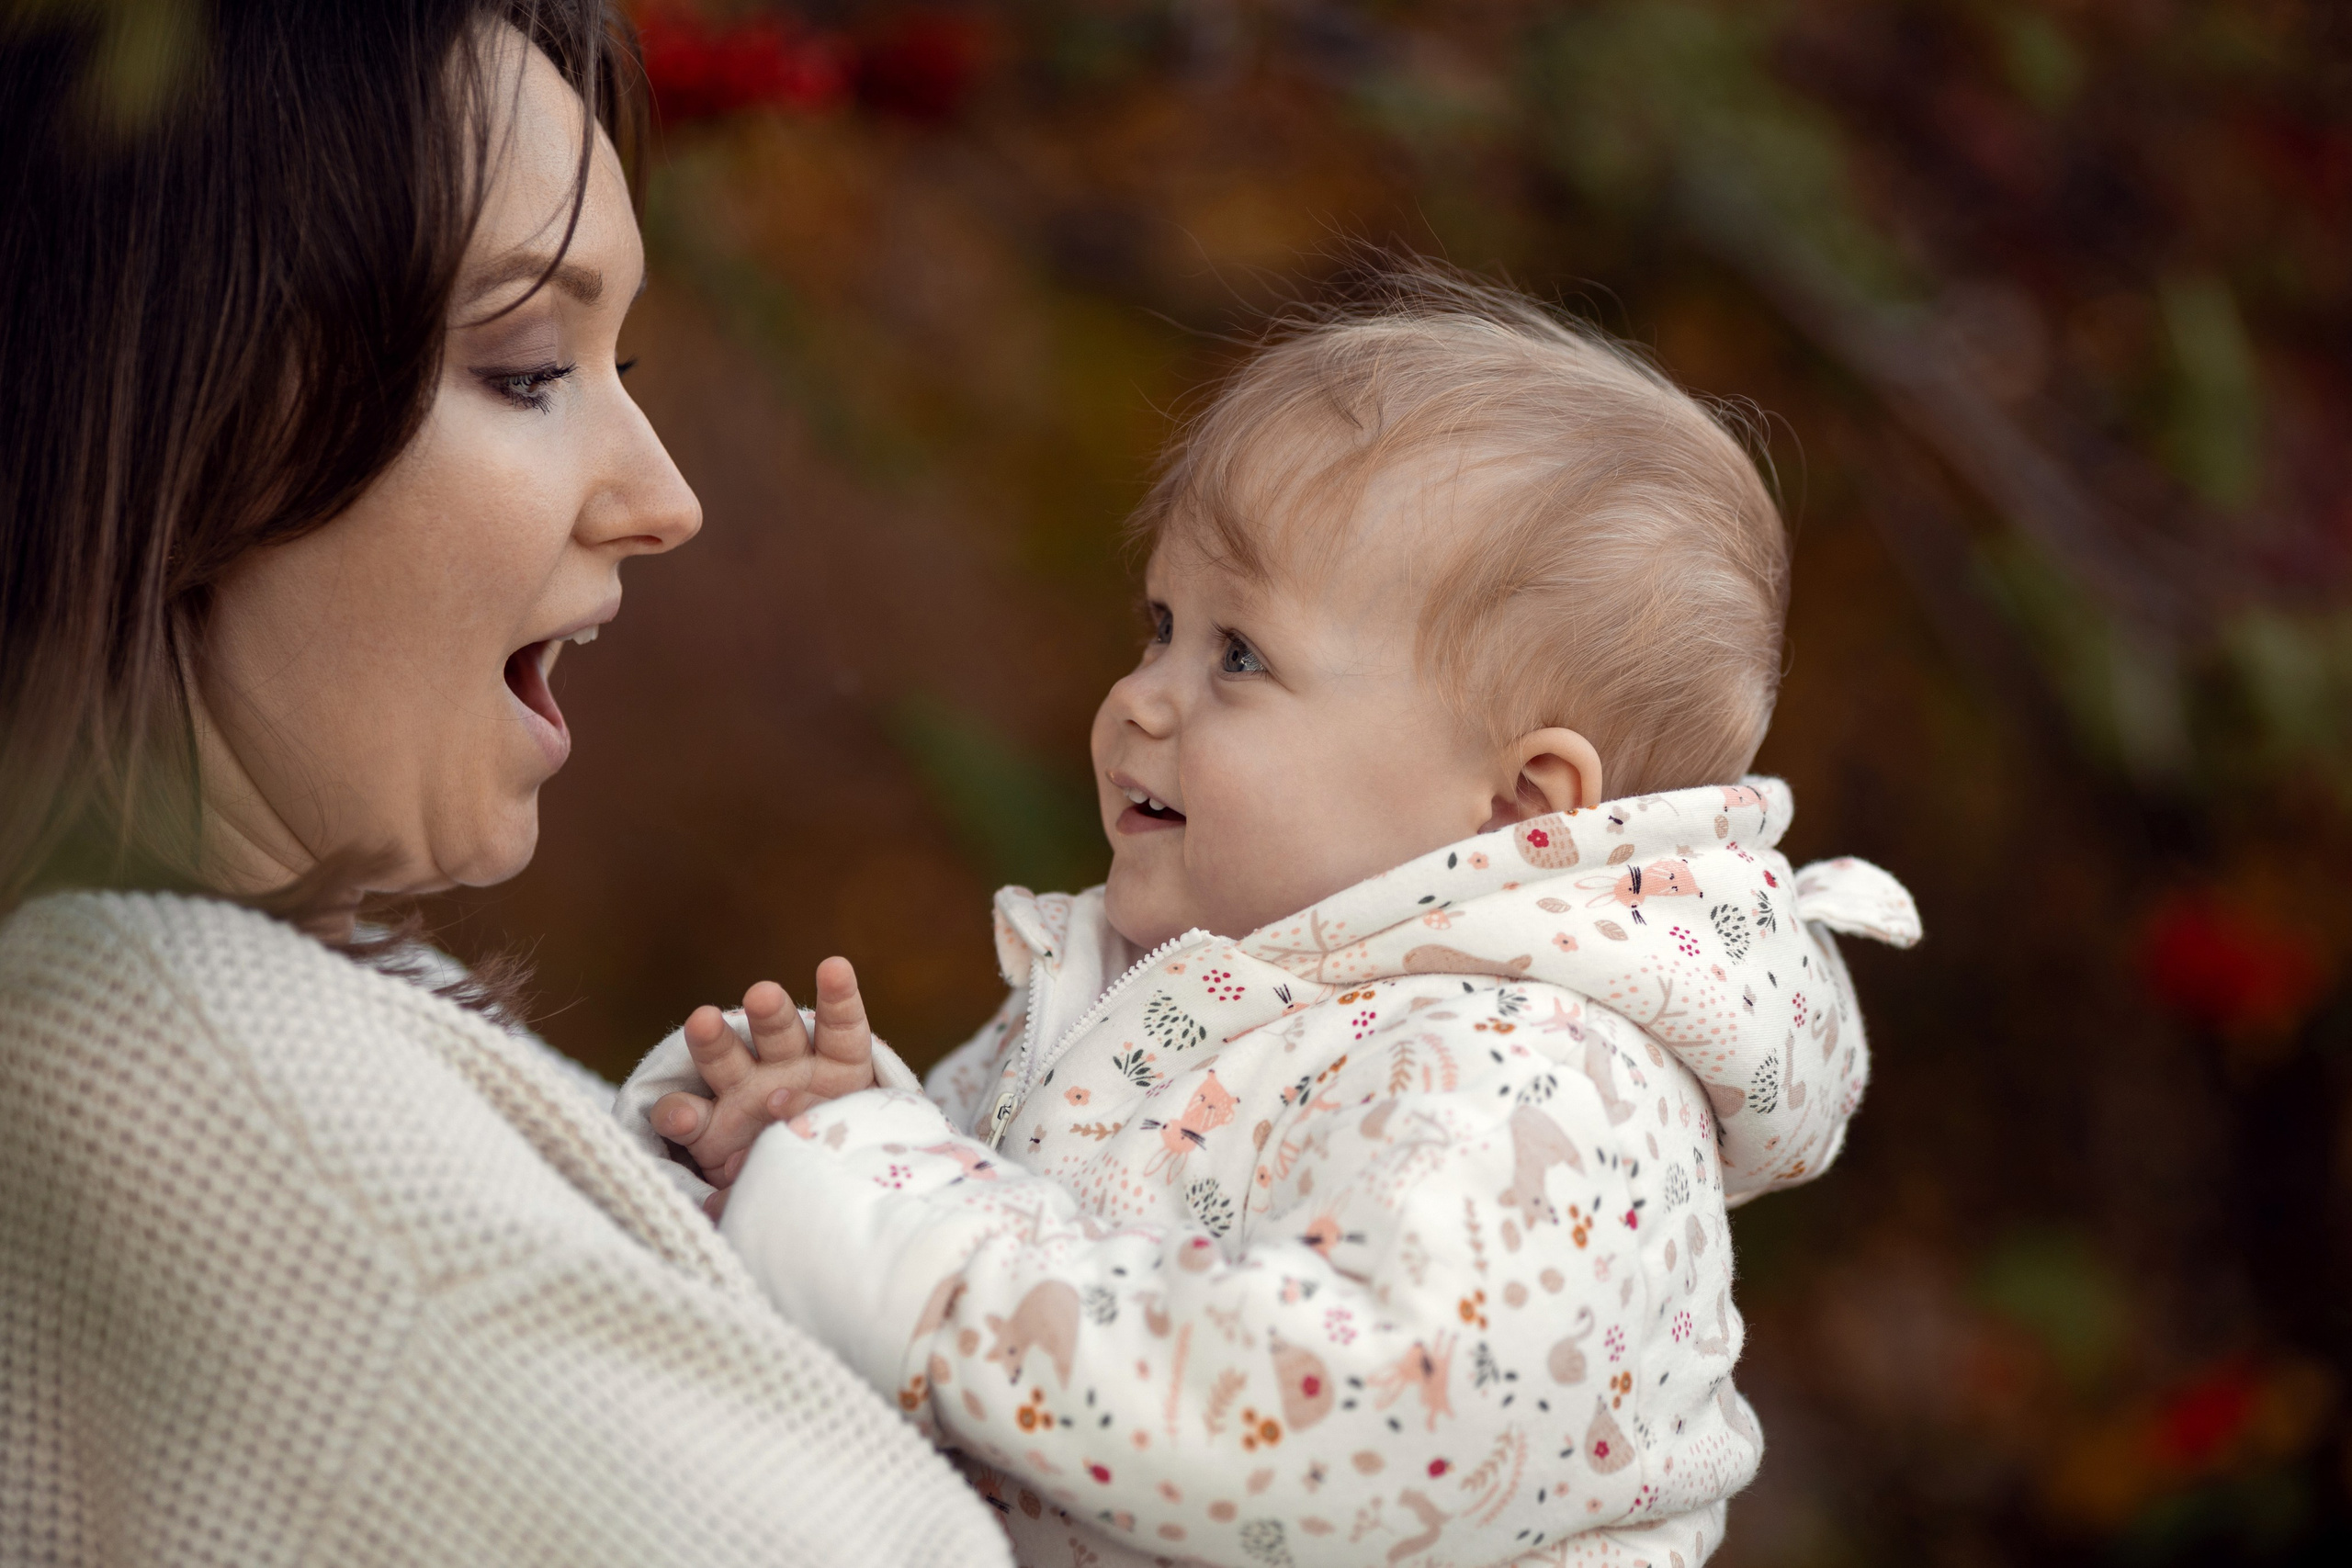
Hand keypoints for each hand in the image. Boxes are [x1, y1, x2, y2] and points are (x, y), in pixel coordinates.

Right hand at [652, 957, 873, 1186]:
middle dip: (770, 1011)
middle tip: (763, 995)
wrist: (792, 1201)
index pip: (840, 1028)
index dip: (839, 997)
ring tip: (703, 1021)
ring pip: (724, 1058)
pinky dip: (678, 1114)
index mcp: (834, 1068)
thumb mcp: (842, 1143)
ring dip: (712, 1039)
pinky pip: (684, 1114)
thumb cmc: (833, 1158)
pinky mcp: (705, 1129)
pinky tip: (683, 1117)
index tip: (833, 966)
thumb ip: (817, 1121)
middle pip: (777, 1032)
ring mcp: (740, 1096)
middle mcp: (784, 1072)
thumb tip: (781, 1110)